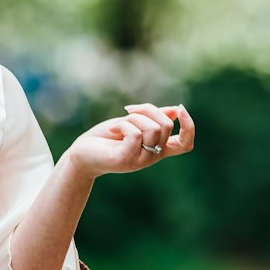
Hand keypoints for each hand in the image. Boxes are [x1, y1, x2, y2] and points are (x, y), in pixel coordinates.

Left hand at [66, 102, 194, 178]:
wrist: (80, 155)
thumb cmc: (105, 139)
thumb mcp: (132, 124)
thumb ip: (152, 118)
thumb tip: (176, 110)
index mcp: (157, 149)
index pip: (186, 144)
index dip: (189, 126)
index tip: (180, 108)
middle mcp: (152, 157)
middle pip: (166, 125)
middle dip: (148, 109)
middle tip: (129, 110)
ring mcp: (140, 160)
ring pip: (152, 128)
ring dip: (133, 118)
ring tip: (118, 124)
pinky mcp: (125, 160)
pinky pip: (135, 134)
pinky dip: (123, 125)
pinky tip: (113, 130)